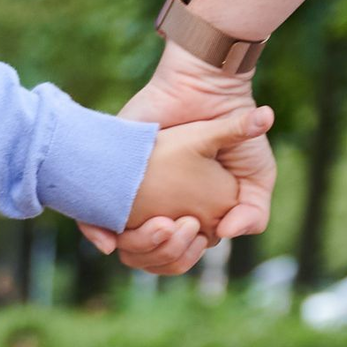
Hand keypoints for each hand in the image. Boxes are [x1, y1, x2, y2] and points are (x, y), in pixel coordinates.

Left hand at [80, 42, 277, 271]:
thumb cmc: (235, 132)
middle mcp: (157, 209)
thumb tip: (229, 234)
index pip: (176, 254)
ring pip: (123, 244)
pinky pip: (90, 217)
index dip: (182, 255)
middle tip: (175, 225)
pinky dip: (96, 233)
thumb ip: (253, 209)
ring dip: (139, 245)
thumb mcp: (257, 174)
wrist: (204, 90)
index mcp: (189, 214)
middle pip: (148, 255)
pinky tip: (108, 239)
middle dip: (161, 252)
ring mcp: (131, 195)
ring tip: (160, 223)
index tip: (194, 235)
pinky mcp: (107, 177)